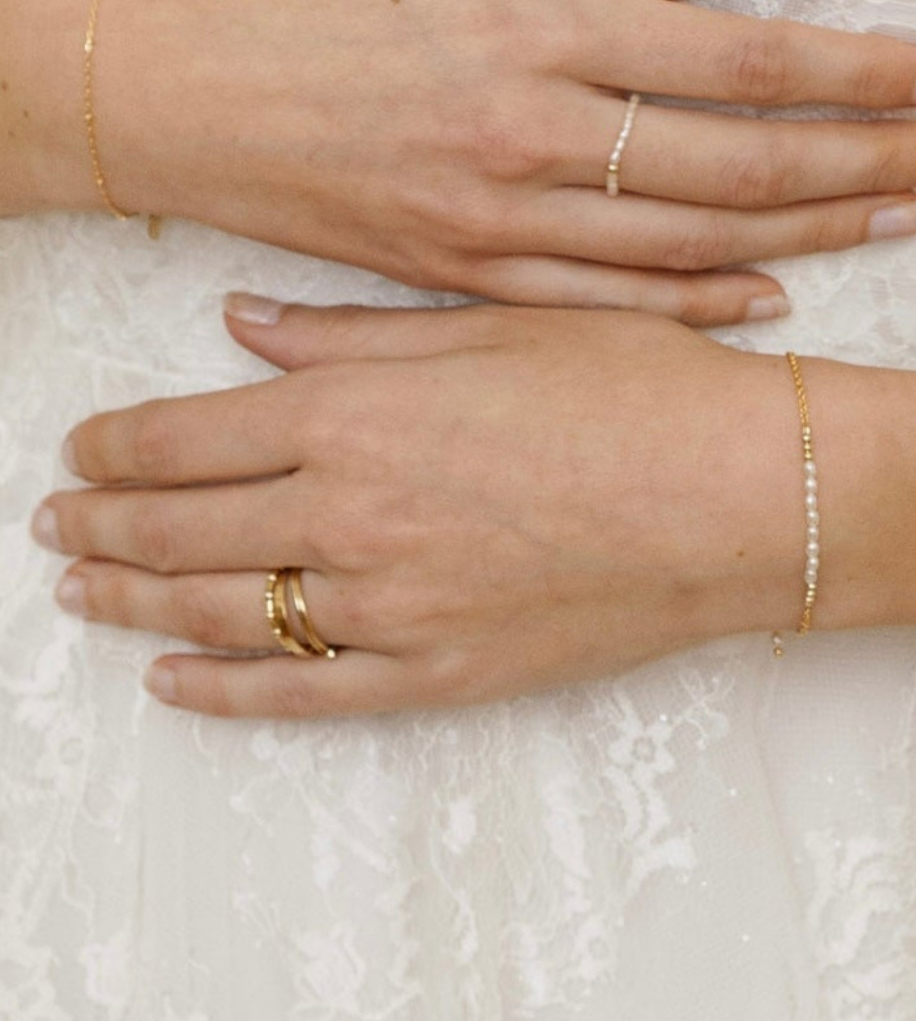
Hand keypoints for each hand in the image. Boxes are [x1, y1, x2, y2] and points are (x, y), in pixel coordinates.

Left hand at [34, 298, 915, 718]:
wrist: (742, 494)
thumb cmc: (633, 390)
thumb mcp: (491, 326)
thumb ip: (348, 336)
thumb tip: (239, 323)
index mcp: (354, 415)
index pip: (184, 439)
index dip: (114, 448)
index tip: (77, 450)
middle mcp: (349, 515)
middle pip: (179, 533)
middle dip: (100, 528)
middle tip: (55, 525)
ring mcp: (389, 607)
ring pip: (219, 617)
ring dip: (134, 606)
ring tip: (83, 596)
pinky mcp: (438, 674)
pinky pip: (302, 697)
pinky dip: (223, 693)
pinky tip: (174, 685)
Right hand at [80, 0, 915, 322]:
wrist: (163, 90)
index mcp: (532, 30)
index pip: (734, 58)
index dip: (844, 69)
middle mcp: (531, 132)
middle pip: (735, 162)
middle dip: (857, 158)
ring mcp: (495, 218)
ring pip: (685, 243)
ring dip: (802, 233)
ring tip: (889, 221)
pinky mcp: (456, 276)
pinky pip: (599, 301)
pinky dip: (690, 301)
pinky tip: (761, 297)